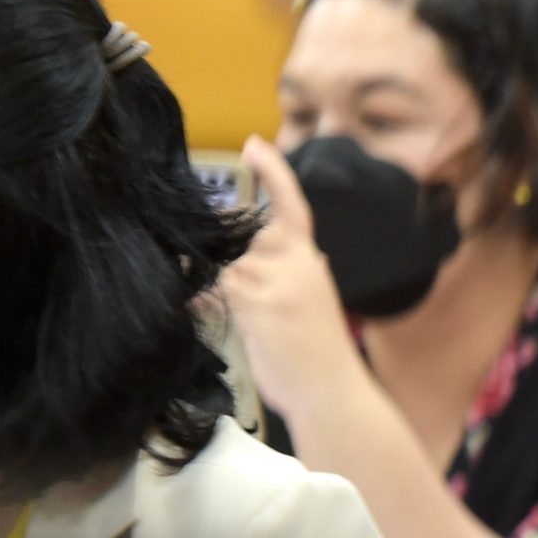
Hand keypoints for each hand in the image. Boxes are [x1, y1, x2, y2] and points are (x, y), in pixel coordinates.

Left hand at [221, 137, 364, 420]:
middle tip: (236, 290)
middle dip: (228, 259)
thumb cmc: (316, 356)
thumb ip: (281, 278)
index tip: (252, 145)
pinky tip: (220, 320)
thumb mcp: (308, 304)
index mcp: (311, 262)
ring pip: (226, 266)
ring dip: (220, 291)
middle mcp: (297, 262)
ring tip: (247, 324)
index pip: (292, 206)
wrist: (330, 392)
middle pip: (244, 237)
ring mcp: (277, 279)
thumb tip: (236, 269)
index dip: (272, 173)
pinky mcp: (257, 300)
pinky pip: (217, 288)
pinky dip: (207, 302)